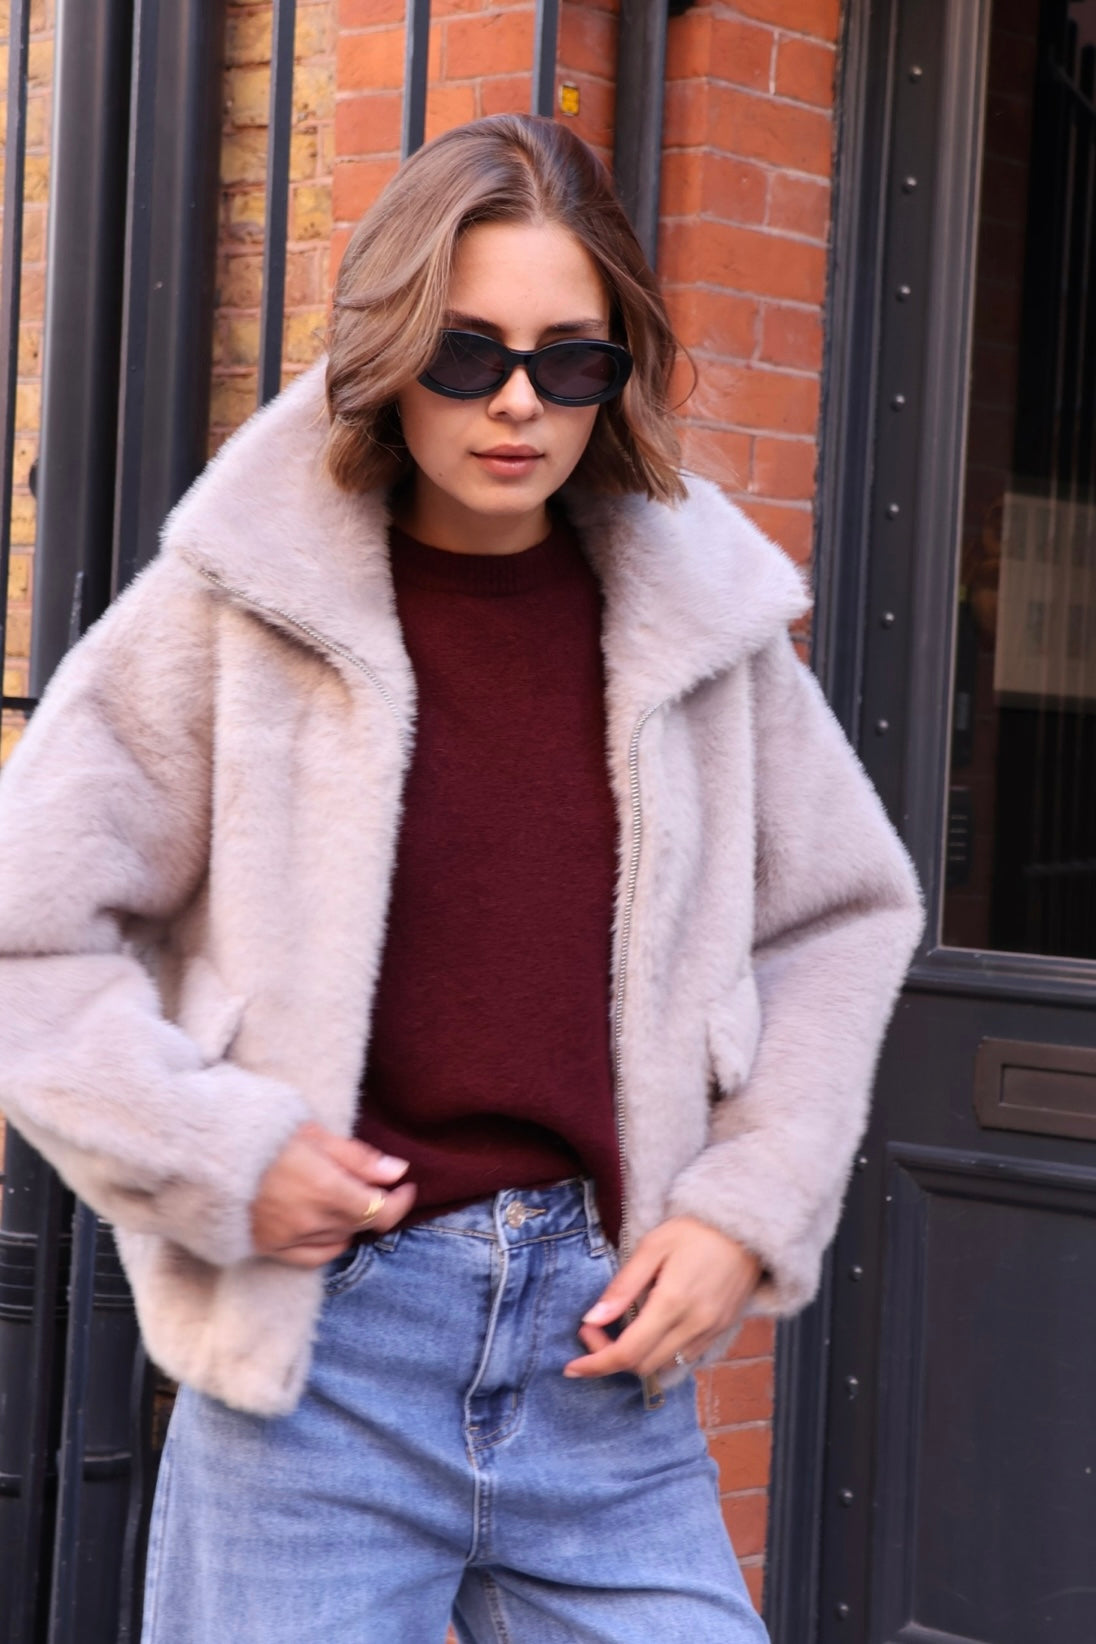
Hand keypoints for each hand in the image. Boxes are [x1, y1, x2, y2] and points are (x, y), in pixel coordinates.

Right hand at [250, 1121, 416, 1267]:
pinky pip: (312, 1257)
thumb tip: (396, 1172)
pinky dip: (327, 1243)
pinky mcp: (267, 1248)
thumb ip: (357, 1157)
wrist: (203, 1153)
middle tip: (375, 1184)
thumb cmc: (259, 1134)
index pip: (381, 1211)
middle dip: (376, 1205)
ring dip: (352, 1223)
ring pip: (339, 1240)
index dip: (401, 1200)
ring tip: (347, 1199)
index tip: (405, 1186)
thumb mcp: (313, 1133)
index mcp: (325, 1189)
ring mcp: (287, 1238)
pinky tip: (328, 1226)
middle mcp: (310, 1221)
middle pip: (362, 1224)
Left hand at [563, 1216, 760, 1379]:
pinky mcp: (721, 1331)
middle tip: (596, 1329)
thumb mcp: (652, 1246)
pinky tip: (650, 1329)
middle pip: (643, 1366)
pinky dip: (660, 1353)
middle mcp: (694, 1325)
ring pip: (664, 1366)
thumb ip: (622, 1287)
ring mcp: (711, 1331)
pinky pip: (685, 1358)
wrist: (746, 1227)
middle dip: (611, 1357)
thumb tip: (592, 1320)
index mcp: (673, 1302)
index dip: (596, 1364)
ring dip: (636, 1358)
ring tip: (621, 1329)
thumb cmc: (695, 1230)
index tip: (573, 1365)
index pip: (628, 1353)